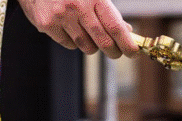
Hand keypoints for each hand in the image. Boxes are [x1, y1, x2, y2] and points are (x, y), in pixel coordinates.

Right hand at [18, 0, 138, 58]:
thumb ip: (108, 12)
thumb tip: (126, 32)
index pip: (115, 26)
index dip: (127, 43)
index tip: (133, 53)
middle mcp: (78, 6)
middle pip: (103, 41)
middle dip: (113, 51)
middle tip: (116, 53)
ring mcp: (61, 16)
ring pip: (86, 46)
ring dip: (91, 45)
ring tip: (88, 33)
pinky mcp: (47, 24)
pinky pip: (68, 44)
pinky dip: (73, 41)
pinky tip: (69, 28)